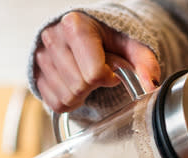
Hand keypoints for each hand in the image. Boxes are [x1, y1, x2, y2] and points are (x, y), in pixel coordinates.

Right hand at [34, 12, 160, 112]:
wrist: (86, 33)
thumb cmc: (109, 39)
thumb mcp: (132, 46)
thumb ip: (145, 63)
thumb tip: (151, 85)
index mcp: (75, 25)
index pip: (93, 73)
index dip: (108, 77)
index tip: (111, 70)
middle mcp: (53, 38)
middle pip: (79, 86)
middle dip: (94, 86)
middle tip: (98, 73)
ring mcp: (41, 56)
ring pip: (66, 97)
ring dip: (82, 94)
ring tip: (86, 77)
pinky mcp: (36, 73)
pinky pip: (54, 103)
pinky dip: (69, 100)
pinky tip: (75, 84)